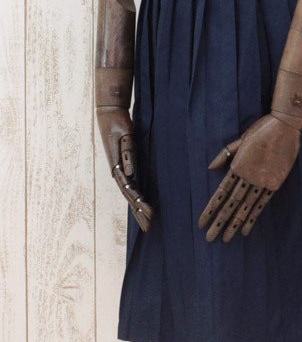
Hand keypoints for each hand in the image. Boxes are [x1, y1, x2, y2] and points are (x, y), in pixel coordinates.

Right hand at [96, 105, 153, 232]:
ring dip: (137, 207)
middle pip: (129, 196)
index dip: (140, 204)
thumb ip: (128, 153)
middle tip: (149, 226)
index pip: (130, 191)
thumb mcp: (125, 135)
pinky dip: (136, 196)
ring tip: (146, 220)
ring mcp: (120, 169)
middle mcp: (118, 171)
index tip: (150, 214)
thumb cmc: (118, 123)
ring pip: (129, 193)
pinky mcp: (123, 164)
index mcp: (117, 167)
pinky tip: (140, 203)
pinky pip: (130, 185)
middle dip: (139, 212)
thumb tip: (130, 173)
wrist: (110, 114)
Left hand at [198, 114, 300, 242]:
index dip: (210, 209)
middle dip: (219, 222)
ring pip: (245, 207)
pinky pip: (261, 204)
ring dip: (235, 224)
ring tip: (226, 238)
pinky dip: (253, 217)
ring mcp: (262, 181)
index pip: (220, 192)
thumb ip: (225, 155)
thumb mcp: (240, 140)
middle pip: (231, 204)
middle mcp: (248, 177)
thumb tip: (211, 169)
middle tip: (209, 238)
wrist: (284, 127)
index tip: (201, 222)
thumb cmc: (261, 130)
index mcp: (237, 166)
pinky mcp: (274, 183)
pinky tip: (246, 229)